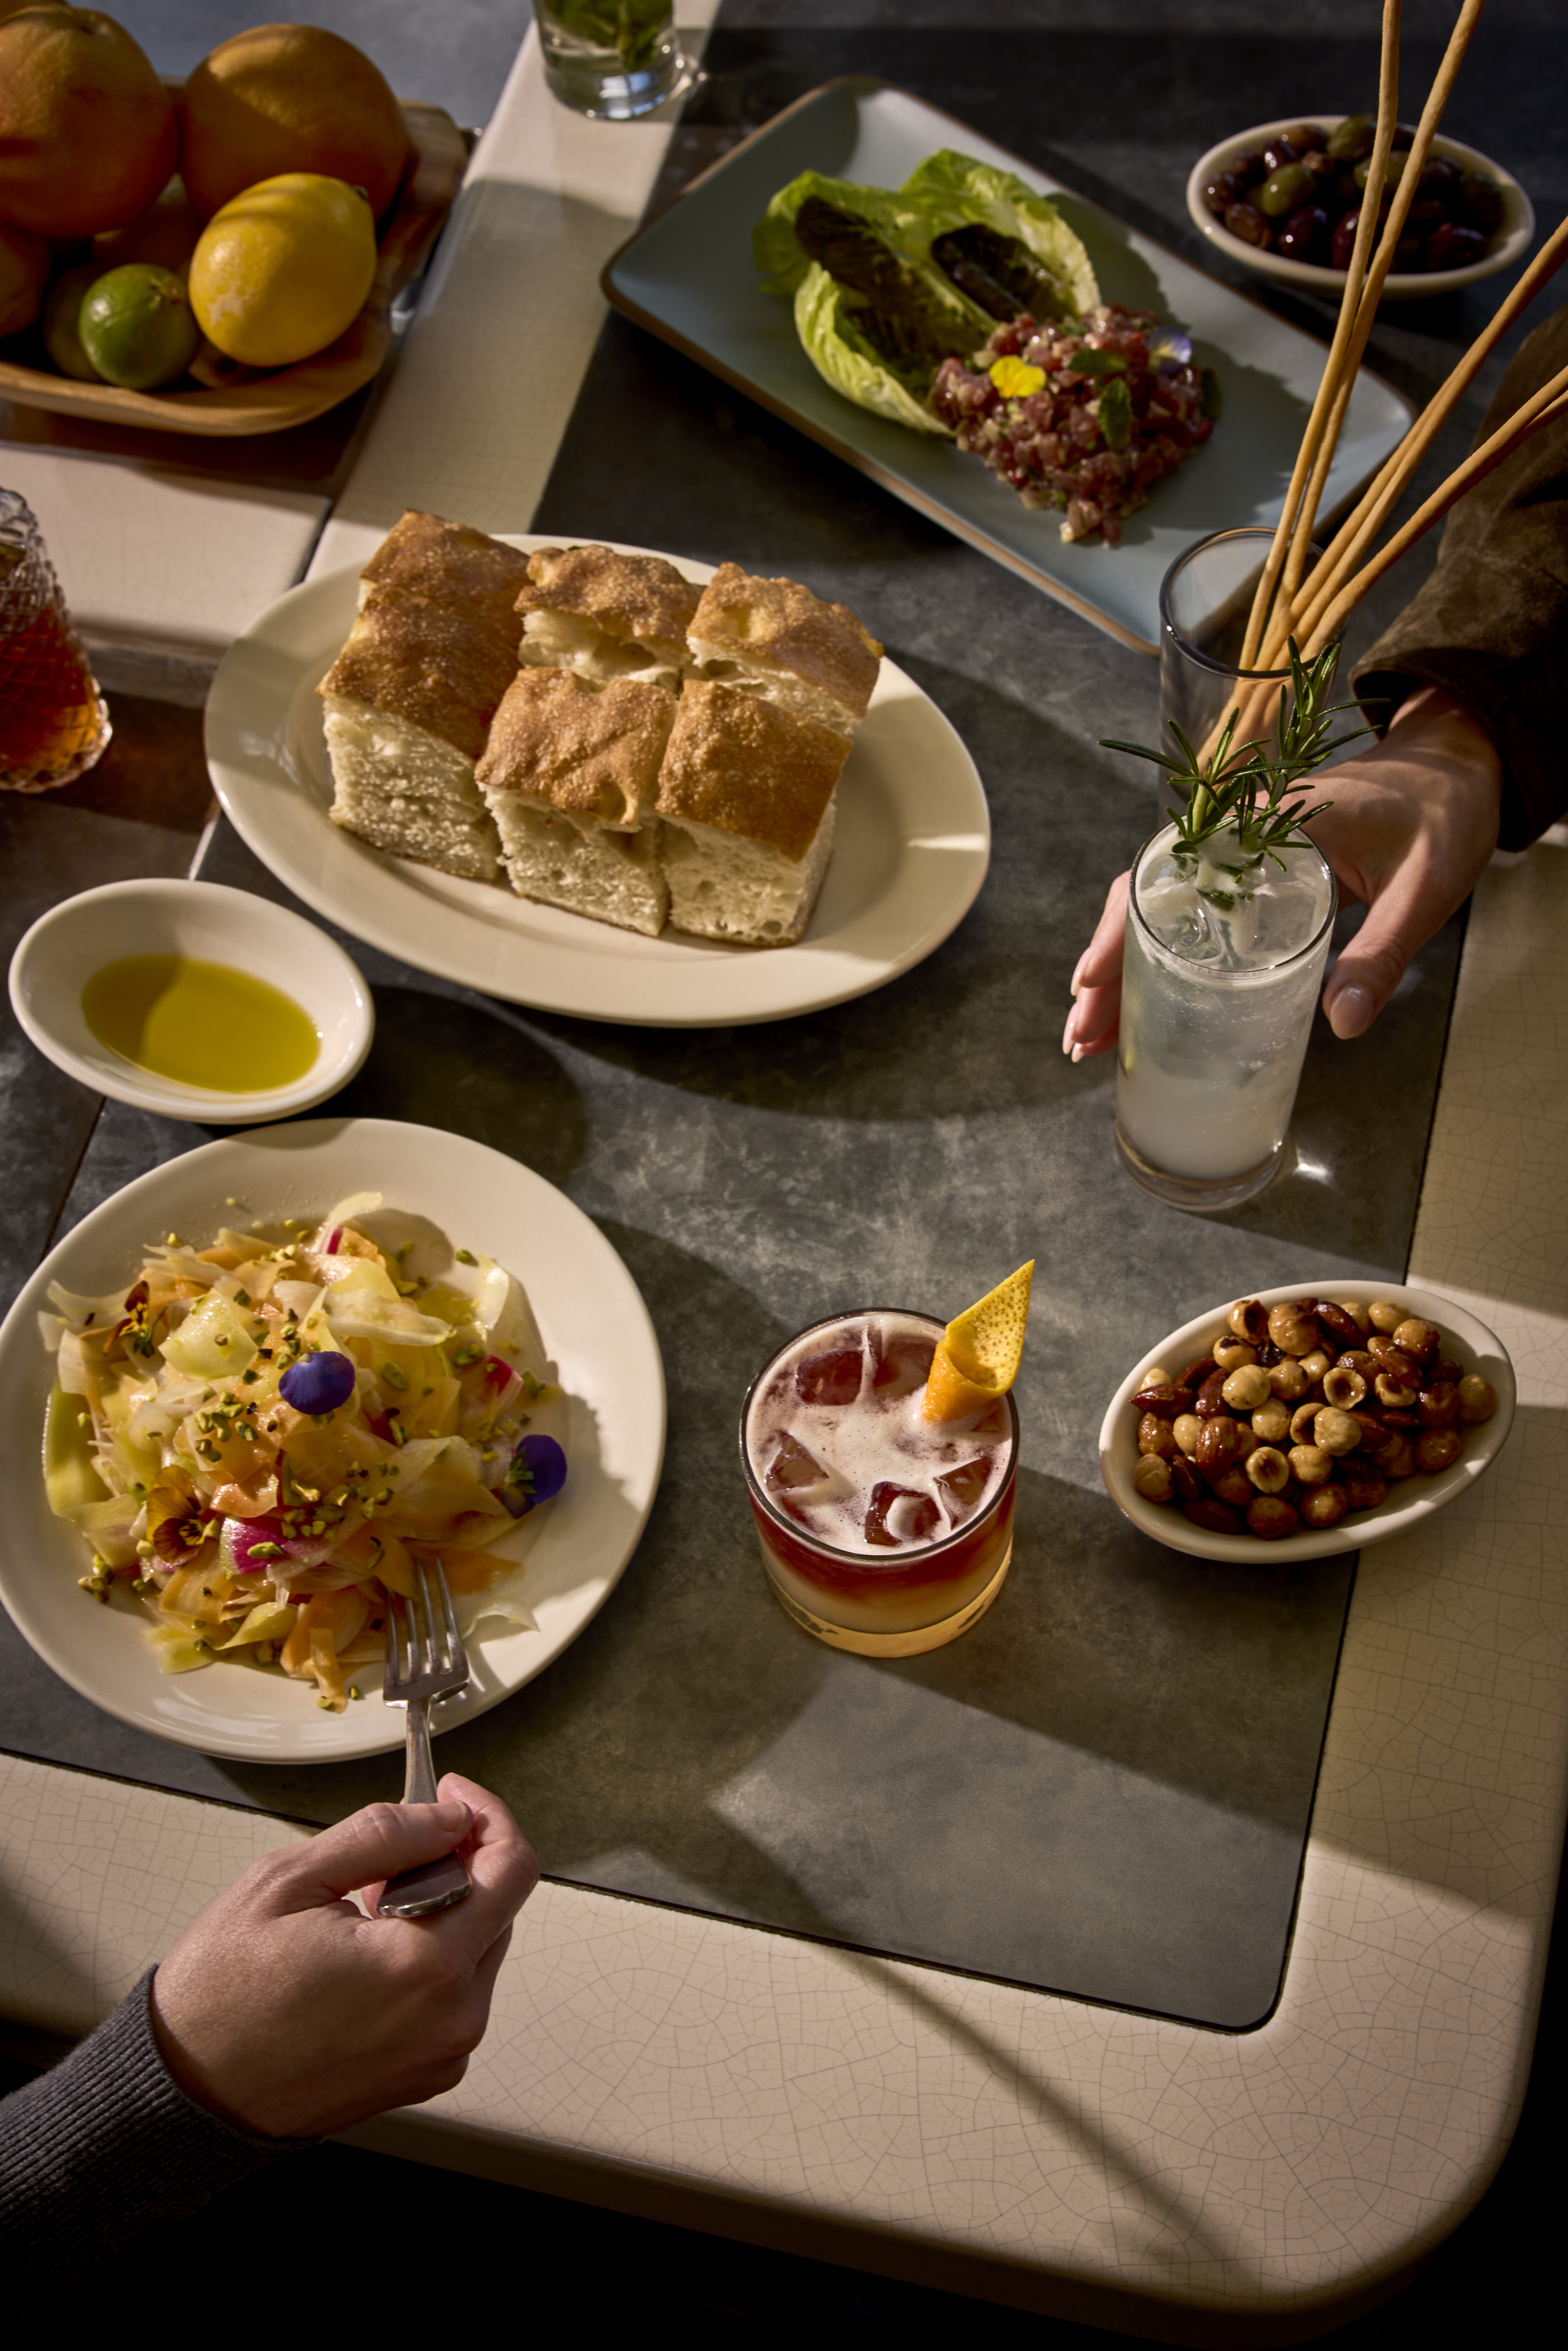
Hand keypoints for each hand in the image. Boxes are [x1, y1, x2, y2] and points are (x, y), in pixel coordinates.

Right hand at [149, 1774, 538, 2138]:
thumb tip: (447, 1816)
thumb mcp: (290, 1880)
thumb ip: (384, 1835)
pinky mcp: (426, 2074)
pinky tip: (369, 1950)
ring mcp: (441, 2055)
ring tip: (364, 1906)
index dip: (487, 1816)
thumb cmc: (222, 1995)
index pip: (512, 1871)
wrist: (189, 2092)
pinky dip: (428, 1957)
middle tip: (388, 1852)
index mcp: (424, 1968)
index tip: (452, 1795)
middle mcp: (450, 2019)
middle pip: (500, 1909)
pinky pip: (454, 1993)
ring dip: (441, 1909)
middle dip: (456, 1863)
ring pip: (478, 1948)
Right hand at [1060, 686, 1502, 1057]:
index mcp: (1267, 824)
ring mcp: (1240, 853)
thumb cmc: (1442, 816)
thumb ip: (1380, 953)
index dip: (1122, 932)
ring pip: (1159, 911)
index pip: (1169, 874)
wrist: (1458, 768)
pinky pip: (1189, 914)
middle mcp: (1238, 834)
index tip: (1093, 983)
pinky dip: (1156, 959)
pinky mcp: (1251, 874)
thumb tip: (1342, 1025)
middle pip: (1147, 900)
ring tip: (1093, 1037)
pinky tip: (1139, 1006)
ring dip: (1121, 972)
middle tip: (1081, 1038)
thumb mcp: (1422, 889)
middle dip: (1106, 971)